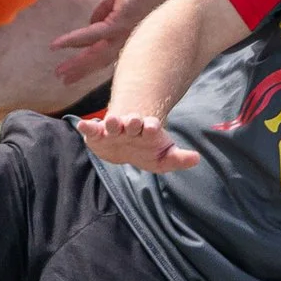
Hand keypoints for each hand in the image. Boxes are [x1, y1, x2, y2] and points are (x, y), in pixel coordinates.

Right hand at [47, 0, 177, 83]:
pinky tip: (56, 45)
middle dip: (82, 70)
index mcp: (129, 31)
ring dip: (76, 64)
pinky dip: (72, 40)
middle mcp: (129, 37)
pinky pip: (92, 34)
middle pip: (101, 59)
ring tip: (59, 72)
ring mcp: (125, 31)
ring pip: (96, 54)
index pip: (108, 51)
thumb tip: (92, 22)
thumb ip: (107, 9)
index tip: (78, 69)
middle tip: (64, 80)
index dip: (92, 61)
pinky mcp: (119, 22)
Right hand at [77, 106, 199, 172]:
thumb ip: (179, 158)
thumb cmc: (146, 151)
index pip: (152, 126)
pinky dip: (87, 126)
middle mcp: (131, 127)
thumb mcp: (163, 159)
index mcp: (147, 131)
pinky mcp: (98, 135)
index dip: (152, 126)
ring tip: (112, 121)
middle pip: (133, 121)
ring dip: (113, 121)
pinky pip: (92, 129)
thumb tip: (197, 158)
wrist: (124, 149)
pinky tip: (83, 125)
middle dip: (133, 121)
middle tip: (134, 121)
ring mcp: (114, 130)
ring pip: (113, 122)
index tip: (153, 127)